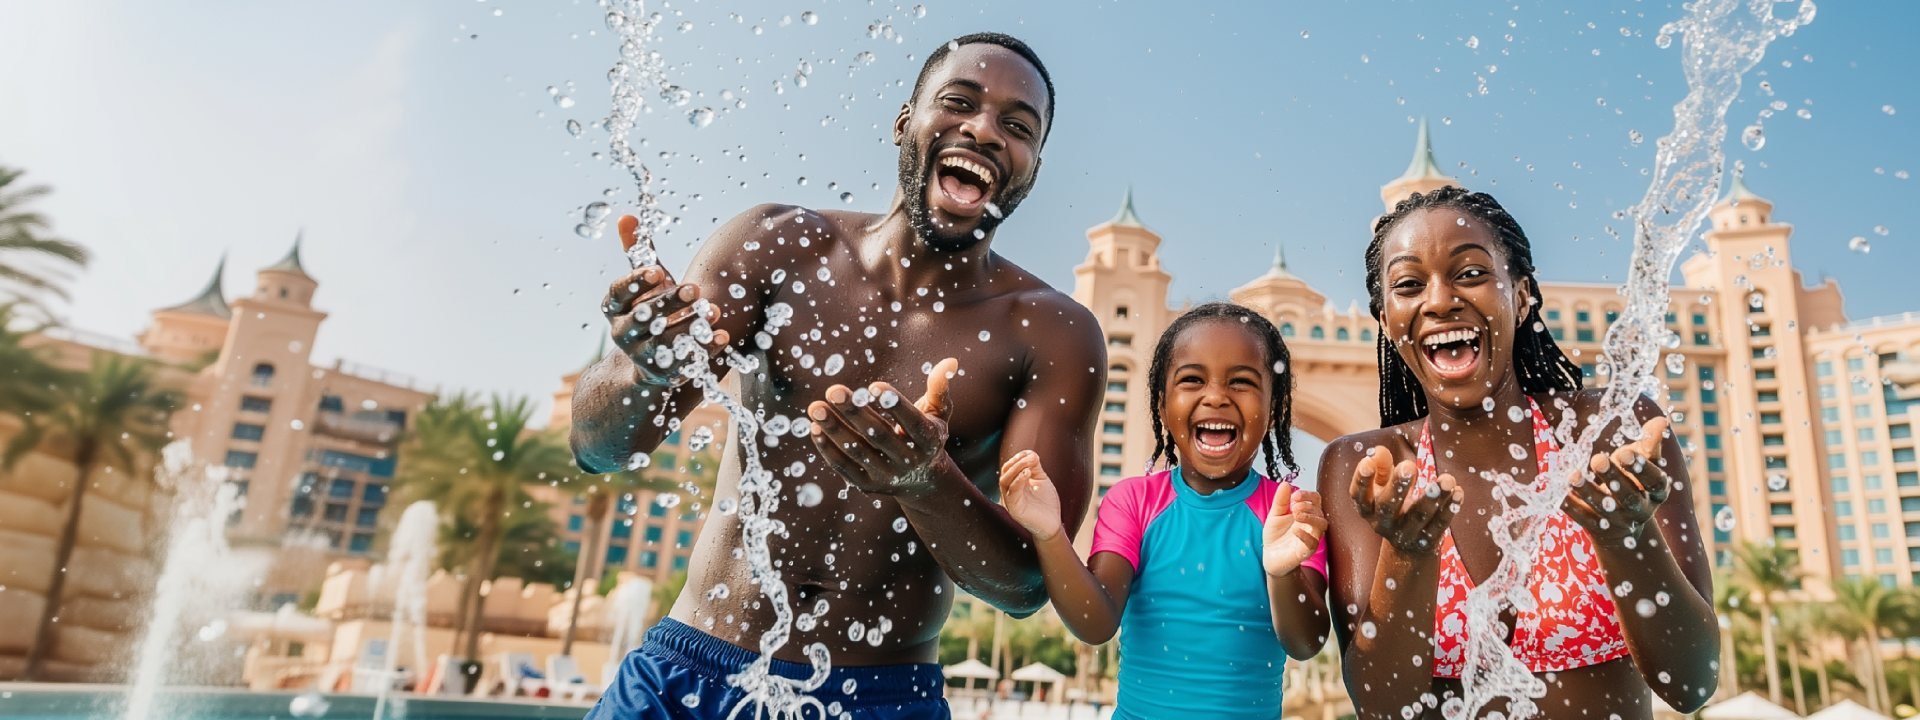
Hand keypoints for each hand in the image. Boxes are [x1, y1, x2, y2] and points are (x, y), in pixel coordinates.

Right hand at [600, 215, 729, 386]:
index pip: (618, 293)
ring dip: (690, 327)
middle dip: (669, 303)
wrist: (655, 356)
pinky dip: (704, 350)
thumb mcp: (646, 281)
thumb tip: (627, 216)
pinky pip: (685, 363)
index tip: (658, 271)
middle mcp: (623, 333)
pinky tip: (722, 336)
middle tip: (695, 288)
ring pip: (664, 343)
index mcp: (614, 308)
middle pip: (643, 319)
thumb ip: (638, 252)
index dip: (636, 283)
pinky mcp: (665, 373)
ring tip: (714, 311)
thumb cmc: (653, 307)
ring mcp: (643, 356)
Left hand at [808, 358, 957, 499]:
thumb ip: (939, 388)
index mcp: (928, 441)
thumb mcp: (937, 412)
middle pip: (879, 436)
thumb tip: (949, 362)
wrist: (921, 481)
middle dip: (855, 413)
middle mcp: (908, 461)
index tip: (873, 386)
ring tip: (816, 407)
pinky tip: (814, 427)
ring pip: (857, 452)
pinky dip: (828, 449)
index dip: (894, 405)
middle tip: (834, 390)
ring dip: (834, 429)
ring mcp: (887, 476)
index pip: (912, 422)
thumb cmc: (926, 435)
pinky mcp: (867, 485)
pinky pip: (844, 467)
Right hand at [998, 450, 1062, 541]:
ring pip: (1004, 481)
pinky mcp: (1014, 509)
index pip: (1009, 467)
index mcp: (1014, 484)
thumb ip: (1035, 467)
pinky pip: (1012, 493)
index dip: (1017, 458)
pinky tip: (1027, 474)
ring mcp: (1010, 501)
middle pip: (1005, 472)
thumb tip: (1030, 453)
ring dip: (1016, 469)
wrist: (1053, 524)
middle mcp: (1009, 492)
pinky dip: (1018, 481)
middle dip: (1016, 462)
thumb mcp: (1041, 480)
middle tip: (1030, 457)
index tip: (1030, 453)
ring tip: (1028, 465)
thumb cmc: (1046, 504)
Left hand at [1263, 484, 1327, 577]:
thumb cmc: (1276, 535)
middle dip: (1308, 506)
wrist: (1270, 556)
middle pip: (1320, 510)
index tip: (1294, 495)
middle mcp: (1311, 524)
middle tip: (1294, 506)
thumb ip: (1280, 500)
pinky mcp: (1306, 550)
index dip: (1308, 495)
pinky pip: (1313, 542)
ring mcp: (1311, 537)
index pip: (1315, 499)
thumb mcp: (1275, 514)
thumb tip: (1285, 483)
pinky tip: (1295, 530)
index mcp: (1306, 512)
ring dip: (1310, 517)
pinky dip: (1305, 535)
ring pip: (1321, 525)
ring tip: (1296, 514)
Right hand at [1350, 446, 1460, 555]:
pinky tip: (1457, 491)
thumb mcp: (1382, 487)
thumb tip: (1379, 451)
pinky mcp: (1426, 541)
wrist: (1407, 548)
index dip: (1361, 480)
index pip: (1359, 495)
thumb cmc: (1394, 506)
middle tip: (1409, 466)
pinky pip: (1439, 524)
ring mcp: (1405, 534)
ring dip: (1433, 497)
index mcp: (1368, 508)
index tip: (1367, 462)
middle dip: (1398, 486)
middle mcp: (1383, 523)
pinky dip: (1449, 508)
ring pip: (1419, 515)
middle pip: (1388, 506)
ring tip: (1447, 479)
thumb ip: (1380, 467)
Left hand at [1564, 416, 1672, 549]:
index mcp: (1656, 492)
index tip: (1624, 453)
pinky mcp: (1597, 527)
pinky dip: (1570, 506)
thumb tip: (1662, 421)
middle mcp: (1640, 509)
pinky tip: (1559, 493)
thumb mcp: (1643, 461)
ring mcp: (1618, 521)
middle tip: (1598, 460)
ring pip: (1603, 508)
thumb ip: (1650, 442)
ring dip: (1587, 491)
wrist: (1621, 523)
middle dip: (1613, 478)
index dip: (1641, 468)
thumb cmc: (1633, 480)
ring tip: (1573, 476)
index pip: (1655, 481)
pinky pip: (1582, 517)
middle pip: (1628, 496)